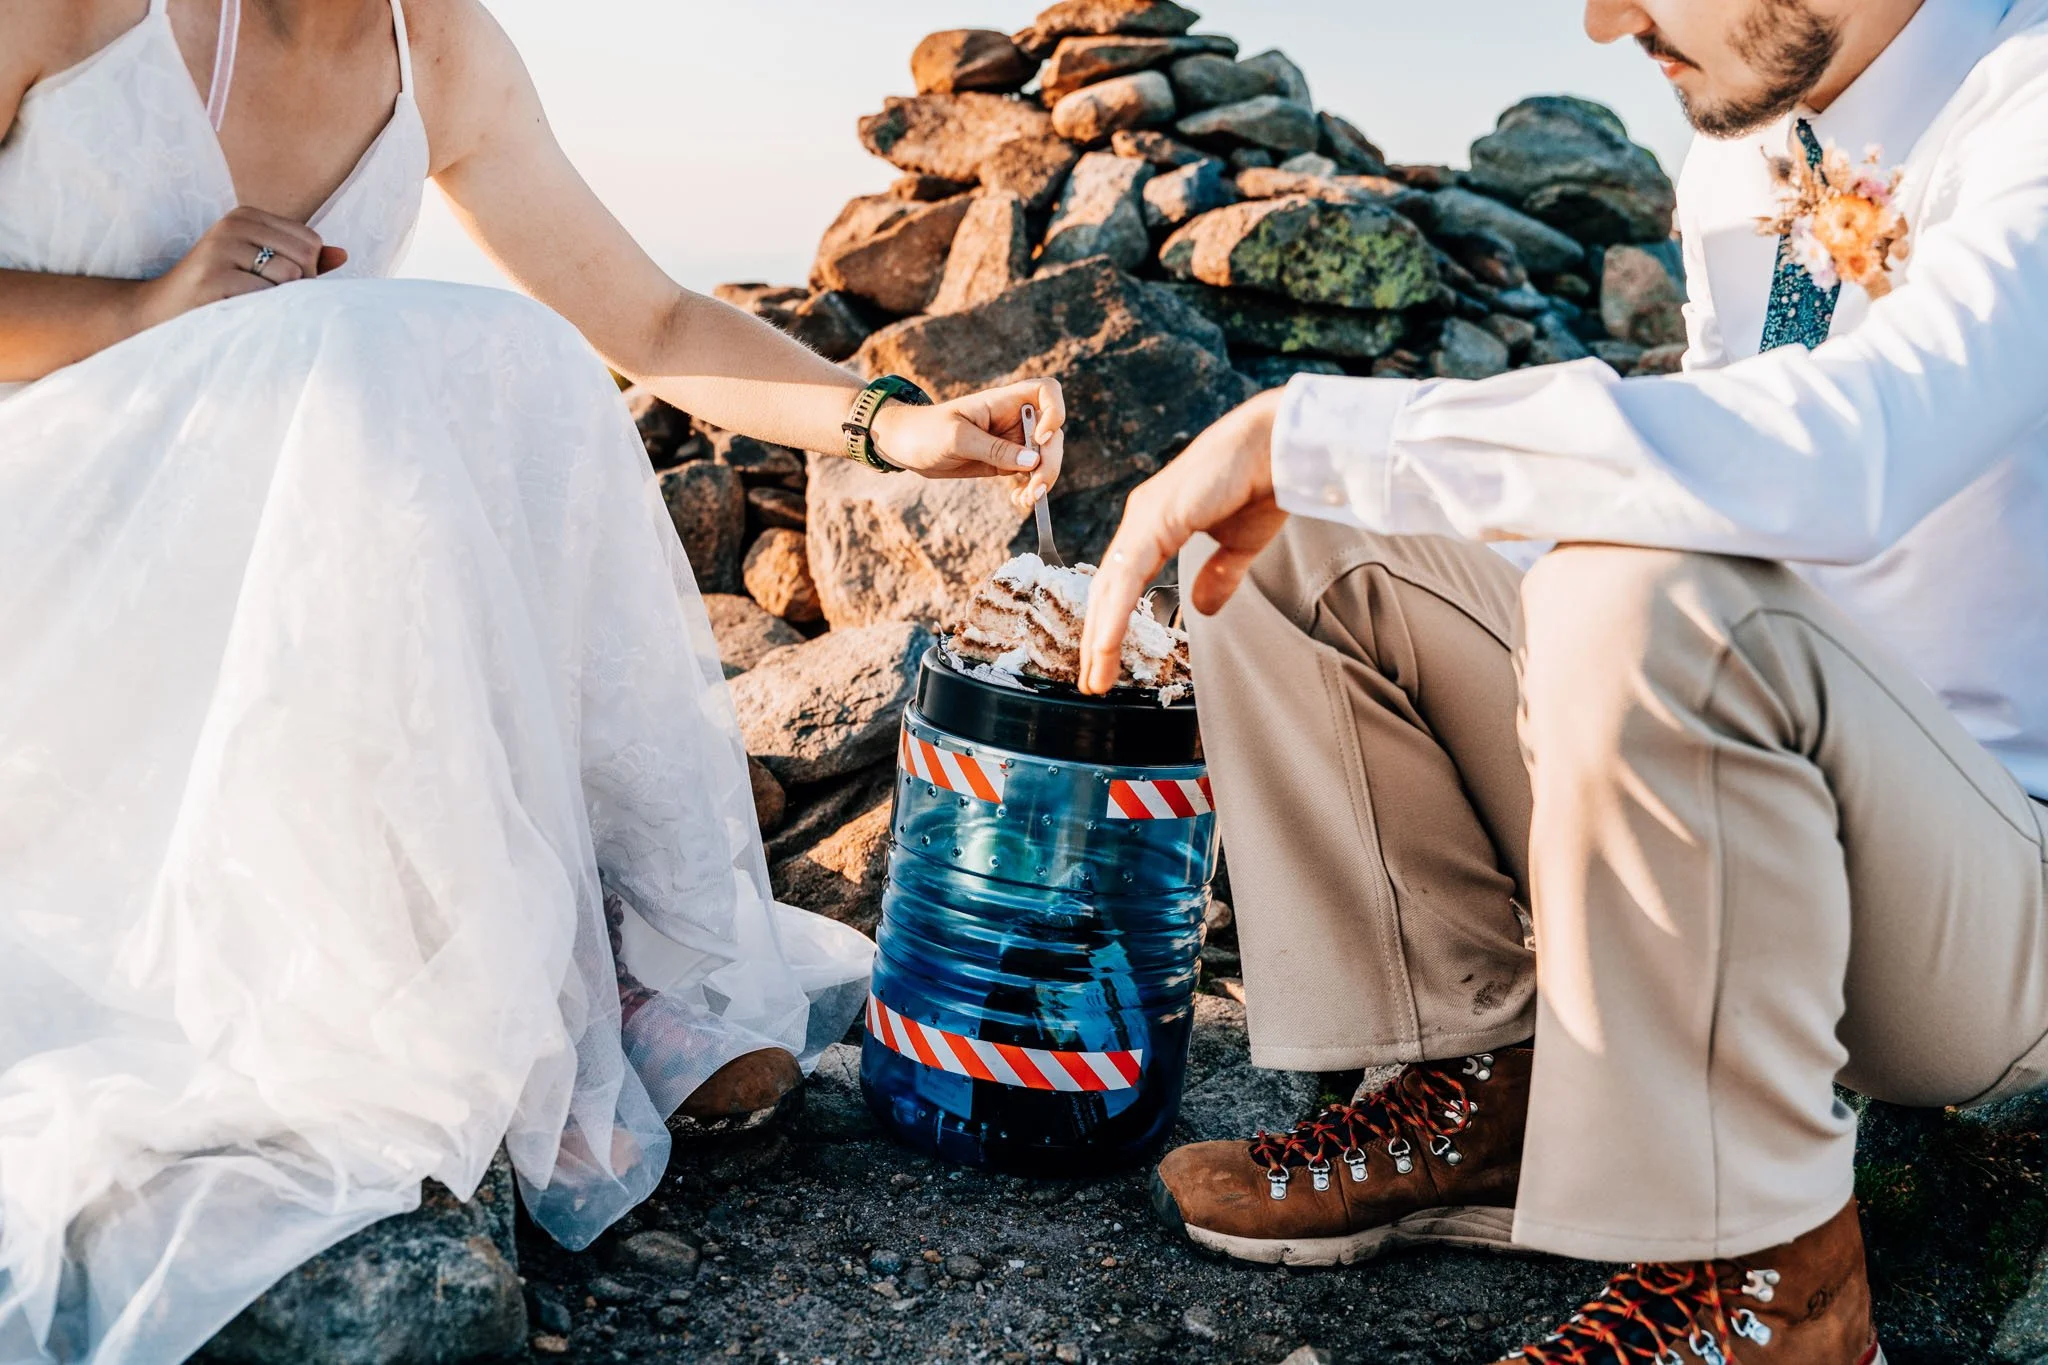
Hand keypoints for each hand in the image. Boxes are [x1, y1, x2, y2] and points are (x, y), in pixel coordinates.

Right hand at [134, 207, 347, 330]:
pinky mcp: (214, 277)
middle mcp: (232, 225)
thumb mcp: (258, 267)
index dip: (307, 269)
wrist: (159, 312)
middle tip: (266, 299)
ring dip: (280, 302)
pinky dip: (265, 311)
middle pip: (305, 257)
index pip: (310, 240)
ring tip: (251, 306)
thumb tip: (344, 254)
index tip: (277, 284)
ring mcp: (221, 249)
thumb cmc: (219, 291)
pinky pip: (268, 296)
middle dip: (299, 286)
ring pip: (291, 277)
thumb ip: (301, 260)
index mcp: (245, 216)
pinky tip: (242, 313)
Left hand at [869, 378, 1066, 512]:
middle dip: (1050, 461)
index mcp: (1003, 401)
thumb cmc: (925, 432)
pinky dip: (1031, 488)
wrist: (905, 446)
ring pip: (1045, 457)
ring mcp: (1012, 441)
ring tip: (1026, 500)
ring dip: (1044, 479)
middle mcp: (1014, 418)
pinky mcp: (1005, 461)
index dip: (1054, 412)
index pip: (1047, 391)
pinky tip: (1020, 501)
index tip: (1040, 438)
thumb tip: (1033, 462)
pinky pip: (1030, 474)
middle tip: (1035, 487)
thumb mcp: (957, 439)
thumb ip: (995, 450)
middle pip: (1053, 433)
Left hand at [1077, 389, 1289, 695]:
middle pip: (1107, 588)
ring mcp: (1143, 517)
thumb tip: (1202, 609)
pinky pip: (1126, 578)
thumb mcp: (1238, 545)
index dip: (1111, 621)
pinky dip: (1114, 615)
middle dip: (1096, 637)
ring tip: (1094, 677)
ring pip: (1109, 587)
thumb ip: (1218, 576)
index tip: (1106, 659)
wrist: (1280, 447)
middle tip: (1091, 680)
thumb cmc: (1262, 484)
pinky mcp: (1155, 521)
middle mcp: (1142, 518)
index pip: (1122, 581)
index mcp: (1156, 522)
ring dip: (1099, 636)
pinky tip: (1105, 646)